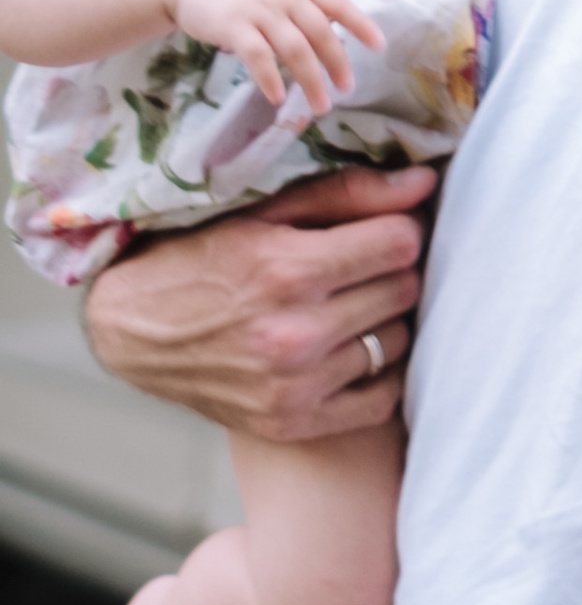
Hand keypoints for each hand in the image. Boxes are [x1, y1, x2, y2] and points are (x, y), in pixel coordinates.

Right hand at [80, 164, 433, 438]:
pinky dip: (376, 373)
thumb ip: (348, 194)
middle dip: (391, 271)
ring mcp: (295, 386)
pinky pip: (381, 398)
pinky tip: (349, 350)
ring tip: (348, 306)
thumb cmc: (202, 258)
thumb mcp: (265, 212)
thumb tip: (426, 181)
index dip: (399, 230)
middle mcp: (295, 333)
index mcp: (287, 271)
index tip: (381, 231)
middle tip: (362, 267)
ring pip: (397, 341)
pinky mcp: (293, 422)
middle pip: (404, 291)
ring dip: (383, 321)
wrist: (132, 331)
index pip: (401, 245)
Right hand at [167, 0, 383, 117]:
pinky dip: (270, 78)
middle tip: (347, 89)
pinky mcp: (233, 26)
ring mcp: (259, 10)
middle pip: (320, 33)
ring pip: (295, 49)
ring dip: (310, 80)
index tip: (378, 46)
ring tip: (320, 105)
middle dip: (337, 63)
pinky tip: (278, 97)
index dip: (360, 24)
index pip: (337, 2)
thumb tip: (326, 24)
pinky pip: (258, 57)